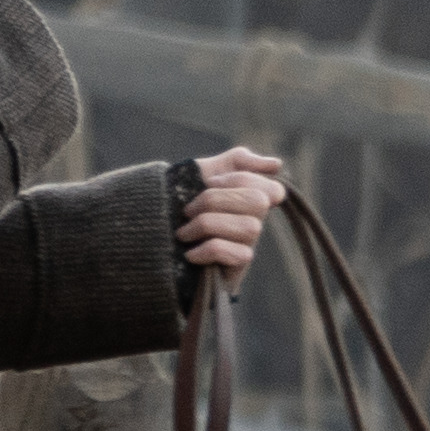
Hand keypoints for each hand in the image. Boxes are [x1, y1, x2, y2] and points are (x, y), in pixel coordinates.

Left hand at [178, 148, 286, 277]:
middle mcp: (254, 223)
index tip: (209, 182)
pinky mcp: (239, 268)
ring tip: (183, 233)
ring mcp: (248, 246)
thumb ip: (238, 161)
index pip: (271, 188)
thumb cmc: (180, 203)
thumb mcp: (205, 173)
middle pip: (258, 202)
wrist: (153, 236)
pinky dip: (208, 250)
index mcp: (249, 200)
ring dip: (207, 225)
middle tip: (188, 210)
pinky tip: (190, 253)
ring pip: (249, 227)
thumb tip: (277, 164)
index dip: (239, 179)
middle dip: (216, 200)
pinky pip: (238, 254)